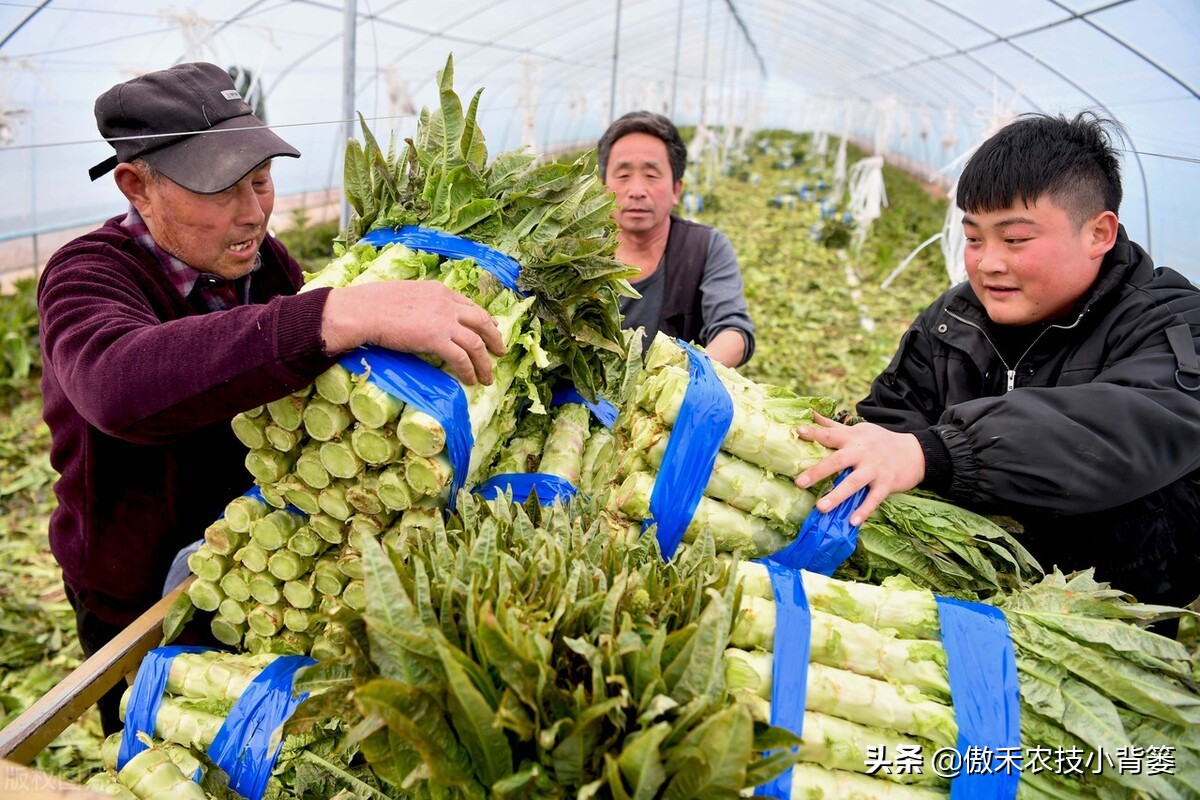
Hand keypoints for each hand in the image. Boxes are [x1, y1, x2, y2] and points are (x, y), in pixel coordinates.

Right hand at [321, 281, 505, 384]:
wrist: (364, 311)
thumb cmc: (375, 304)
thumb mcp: (407, 294)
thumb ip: (423, 303)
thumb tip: (425, 317)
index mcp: (439, 290)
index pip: (469, 305)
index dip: (482, 319)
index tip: (490, 328)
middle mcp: (447, 303)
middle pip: (481, 321)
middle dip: (494, 338)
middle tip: (499, 352)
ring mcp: (444, 321)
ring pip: (476, 343)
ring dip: (484, 363)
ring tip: (487, 377)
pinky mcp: (437, 339)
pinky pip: (461, 358)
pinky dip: (469, 371)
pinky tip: (470, 380)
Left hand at [793, 414, 925, 525]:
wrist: (915, 452)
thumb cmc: (879, 441)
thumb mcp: (858, 430)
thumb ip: (833, 425)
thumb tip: (810, 413)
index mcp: (852, 439)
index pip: (830, 435)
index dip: (815, 433)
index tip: (798, 432)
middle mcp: (862, 453)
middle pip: (838, 461)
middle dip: (818, 471)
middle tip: (800, 483)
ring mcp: (875, 469)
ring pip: (854, 483)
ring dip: (837, 496)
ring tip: (821, 507)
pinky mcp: (887, 484)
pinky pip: (874, 499)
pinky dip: (864, 510)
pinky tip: (852, 522)